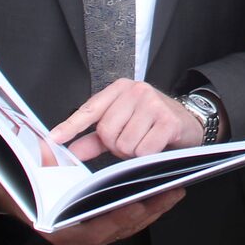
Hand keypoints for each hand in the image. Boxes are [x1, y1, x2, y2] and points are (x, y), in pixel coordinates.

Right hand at [0, 182, 184, 244]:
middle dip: (147, 212)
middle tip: (169, 193)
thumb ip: (42, 165)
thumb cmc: (24, 189)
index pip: (95, 231)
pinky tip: (162, 194)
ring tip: (173, 190)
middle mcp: (77, 241)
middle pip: (120, 229)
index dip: (118, 219)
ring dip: (152, 210)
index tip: (136, 205)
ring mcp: (91, 239)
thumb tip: (50, 145)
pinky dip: (146, 210)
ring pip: (128, 228)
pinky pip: (129, 223)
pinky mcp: (103, 232)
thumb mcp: (30, 177)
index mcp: (60, 231)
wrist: (17, 201)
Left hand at [47, 80, 203, 160]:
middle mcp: (136, 90)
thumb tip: (70, 149)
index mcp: (120, 88)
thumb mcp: (123, 125)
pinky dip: (147, 155)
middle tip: (132, 141)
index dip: (71, 126)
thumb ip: (96, 138)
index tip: (54, 139)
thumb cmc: (153, 122)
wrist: (190, 121)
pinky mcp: (167, 120)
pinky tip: (157, 145)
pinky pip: (143, 150)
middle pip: (107, 132)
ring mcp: (153, 103)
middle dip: (116, 146)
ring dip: (133, 152)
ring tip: (146, 142)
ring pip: (124, 144)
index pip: (90, 109)